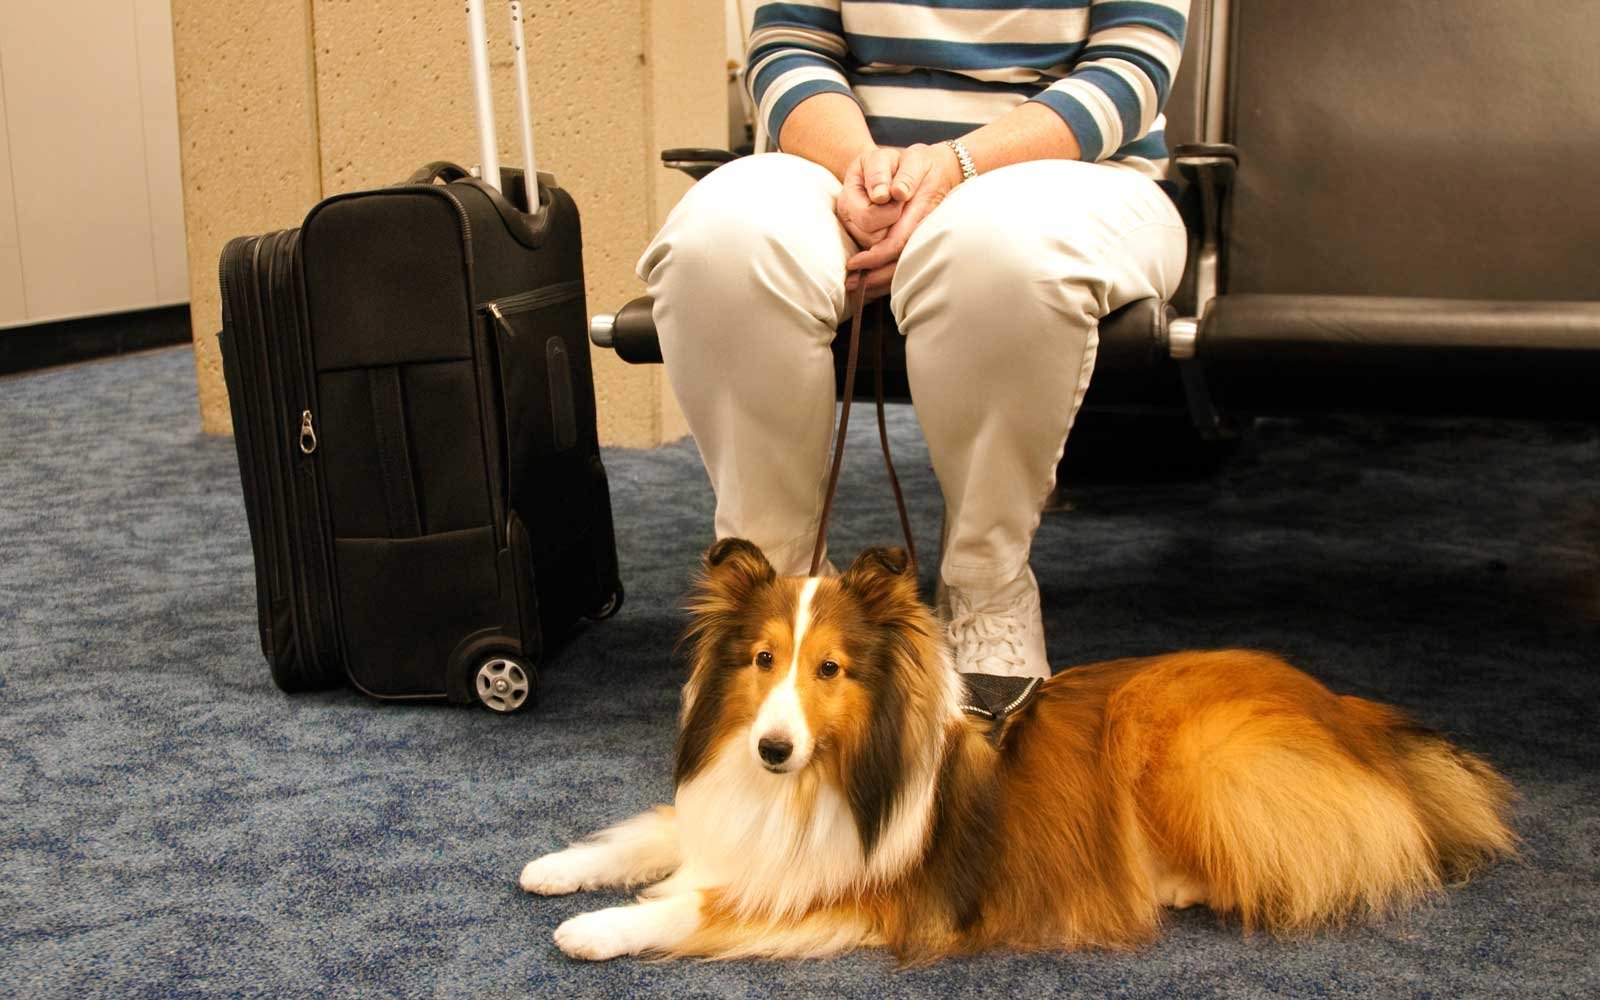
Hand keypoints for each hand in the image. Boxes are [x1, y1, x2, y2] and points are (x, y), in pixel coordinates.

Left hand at [845, 142, 963, 300]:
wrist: (946, 169)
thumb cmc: (922, 164)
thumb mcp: (914, 159)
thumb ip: (906, 174)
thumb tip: (894, 193)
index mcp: (919, 210)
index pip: (896, 242)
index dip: (874, 256)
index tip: (854, 264)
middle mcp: (921, 228)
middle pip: (899, 262)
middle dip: (875, 276)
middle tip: (851, 284)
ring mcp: (923, 237)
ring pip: (903, 266)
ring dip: (881, 282)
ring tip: (860, 291)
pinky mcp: (919, 241)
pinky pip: (905, 263)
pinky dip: (888, 277)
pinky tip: (873, 286)